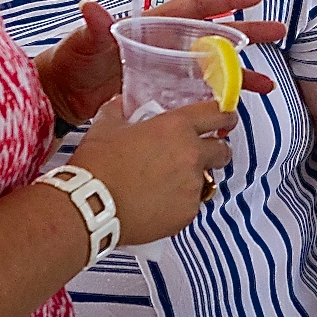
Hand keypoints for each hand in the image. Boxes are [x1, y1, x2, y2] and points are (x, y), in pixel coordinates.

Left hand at [38, 0, 282, 125]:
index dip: (223, 1)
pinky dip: (218, 101)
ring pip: (212, 67)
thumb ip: (94, 29)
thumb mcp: (83, 44)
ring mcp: (168, 70)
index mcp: (153, 26)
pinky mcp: (165, 94)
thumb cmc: (73, 63)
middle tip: (278, 33)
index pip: (194, 8)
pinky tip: (235, 111)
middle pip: (213, 35)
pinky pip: (199, 95)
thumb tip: (92, 8)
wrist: (62, 96)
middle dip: (246, 34)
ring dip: (239, 73)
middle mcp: (166, 44)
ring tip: (267, 84)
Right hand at [68, 96, 235, 245]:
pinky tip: (159, 203)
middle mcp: (191, 155)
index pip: (217, 115)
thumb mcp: (106, 126)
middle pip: (223, 150)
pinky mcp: (186, 213)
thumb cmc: (99, 165)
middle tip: (202, 154)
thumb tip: (119, 103)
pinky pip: (191, 205)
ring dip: (194, 178)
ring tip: (169, 183)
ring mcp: (191, 186)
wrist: (91, 205)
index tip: (226, 120)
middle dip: (216, 151)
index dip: (225, 116)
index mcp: (176, 127)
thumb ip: (119, 110)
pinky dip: (180, 203)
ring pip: (206, 179)